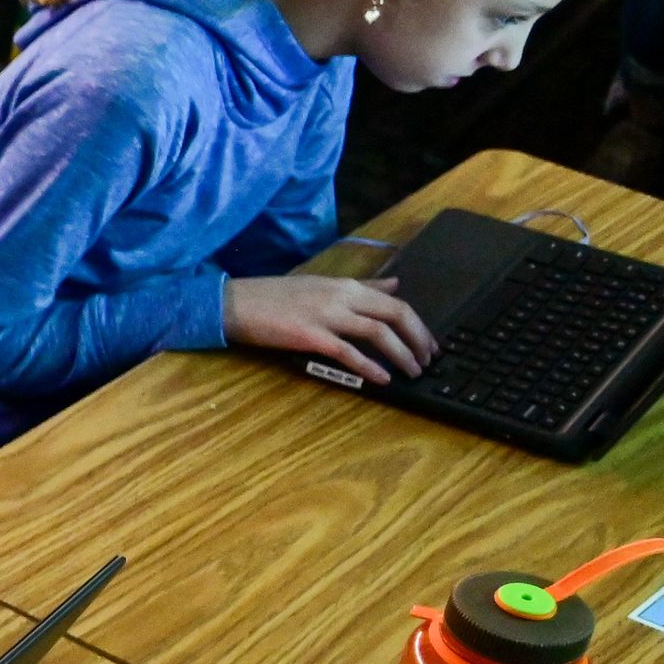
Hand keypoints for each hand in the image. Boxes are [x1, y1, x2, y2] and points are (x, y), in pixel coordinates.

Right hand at [228, 271, 435, 384]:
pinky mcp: (309, 336)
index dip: (418, 324)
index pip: (395, 302)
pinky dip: (368, 366)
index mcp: (346, 285)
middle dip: (418, 339)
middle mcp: (342, 297)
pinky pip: (347, 352)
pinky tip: (381, 379)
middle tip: (428, 360)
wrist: (235, 303)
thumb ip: (361, 287)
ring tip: (412, 372)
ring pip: (377, 333)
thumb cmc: (274, 297)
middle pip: (395, 315)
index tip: (428, 343)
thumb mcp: (322, 285)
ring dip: (401, 354)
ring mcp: (326, 315)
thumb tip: (395, 284)